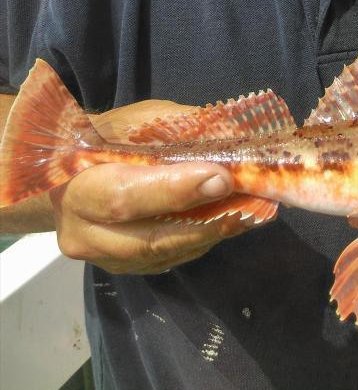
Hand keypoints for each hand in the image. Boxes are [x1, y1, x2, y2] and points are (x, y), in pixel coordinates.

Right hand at [51, 100, 260, 274]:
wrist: (70, 173)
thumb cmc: (107, 137)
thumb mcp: (136, 121)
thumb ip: (177, 132)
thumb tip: (231, 139)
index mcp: (78, 186)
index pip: (126, 196)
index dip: (175, 190)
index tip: (221, 178)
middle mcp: (83, 232)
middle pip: (150, 238)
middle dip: (205, 222)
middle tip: (251, 205)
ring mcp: (103, 258)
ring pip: (164, 254)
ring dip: (213, 234)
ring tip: (254, 212)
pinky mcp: (125, 268)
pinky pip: (169, 259)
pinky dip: (203, 240)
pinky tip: (232, 221)